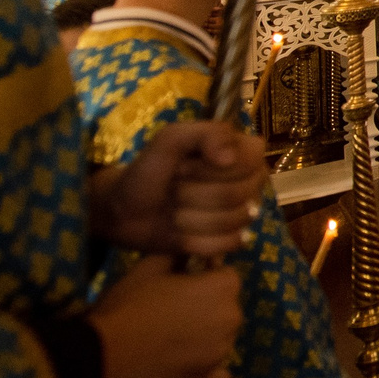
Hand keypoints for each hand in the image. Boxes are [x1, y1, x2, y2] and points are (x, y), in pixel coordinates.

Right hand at [90, 253, 241, 377]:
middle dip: (207, 308)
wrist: (98, 356)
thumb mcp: (149, 268)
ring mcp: (220, 354)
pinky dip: (207, 373)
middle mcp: (231, 320)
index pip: (227, 278)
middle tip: (172, 314)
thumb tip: (193, 253)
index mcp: (222, 288)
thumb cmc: (125, 306)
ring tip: (170, 341)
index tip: (183, 286)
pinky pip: (219, 376)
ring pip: (222, 341)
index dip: (206, 279)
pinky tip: (186, 368)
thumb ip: (179, 255)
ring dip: (205, 339)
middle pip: (227, 310)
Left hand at [91, 121, 266, 256]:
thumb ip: (206, 134)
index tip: (184, 165)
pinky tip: (182, 233)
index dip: (215, 167)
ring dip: (192, 218)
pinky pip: (229, 243)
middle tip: (174, 188)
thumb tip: (230, 159)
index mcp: (241, 152)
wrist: (125, 210)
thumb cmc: (149, 170)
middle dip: (196, 194)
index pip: (253, 159)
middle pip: (240, 194)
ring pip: (234, 221)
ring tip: (174, 210)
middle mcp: (249, 182)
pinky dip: (198, 240)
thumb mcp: (170, 139)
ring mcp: (242, 212)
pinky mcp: (230, 240)